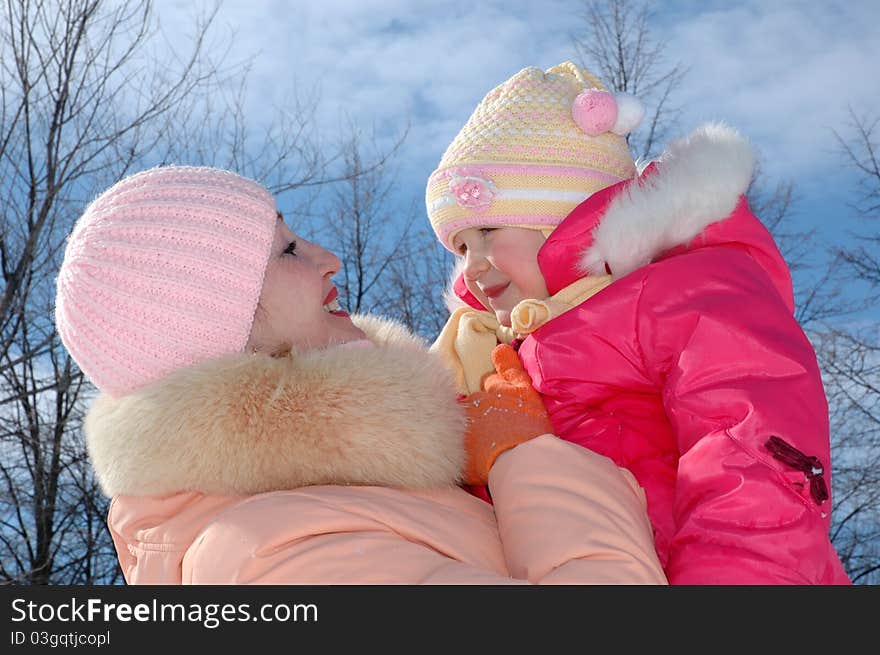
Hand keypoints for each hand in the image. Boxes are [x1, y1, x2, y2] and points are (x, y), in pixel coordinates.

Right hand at [461, 344, 554, 485]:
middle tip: (490, 423)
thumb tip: (449, 451)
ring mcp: (497, 393)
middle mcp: (474, 401)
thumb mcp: (463, 464)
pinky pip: (511, 368)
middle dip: (479, 408)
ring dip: (492, 389)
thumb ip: (455, 452)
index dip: (464, 421)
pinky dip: (506, 359)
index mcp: (460, 419)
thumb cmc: (490, 467)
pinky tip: (501, 351)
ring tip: (497, 395)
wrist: (518, 461)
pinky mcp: (520, 390)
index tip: (471, 430)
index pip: (458, 413)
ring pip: (489, 382)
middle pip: (474, 398)